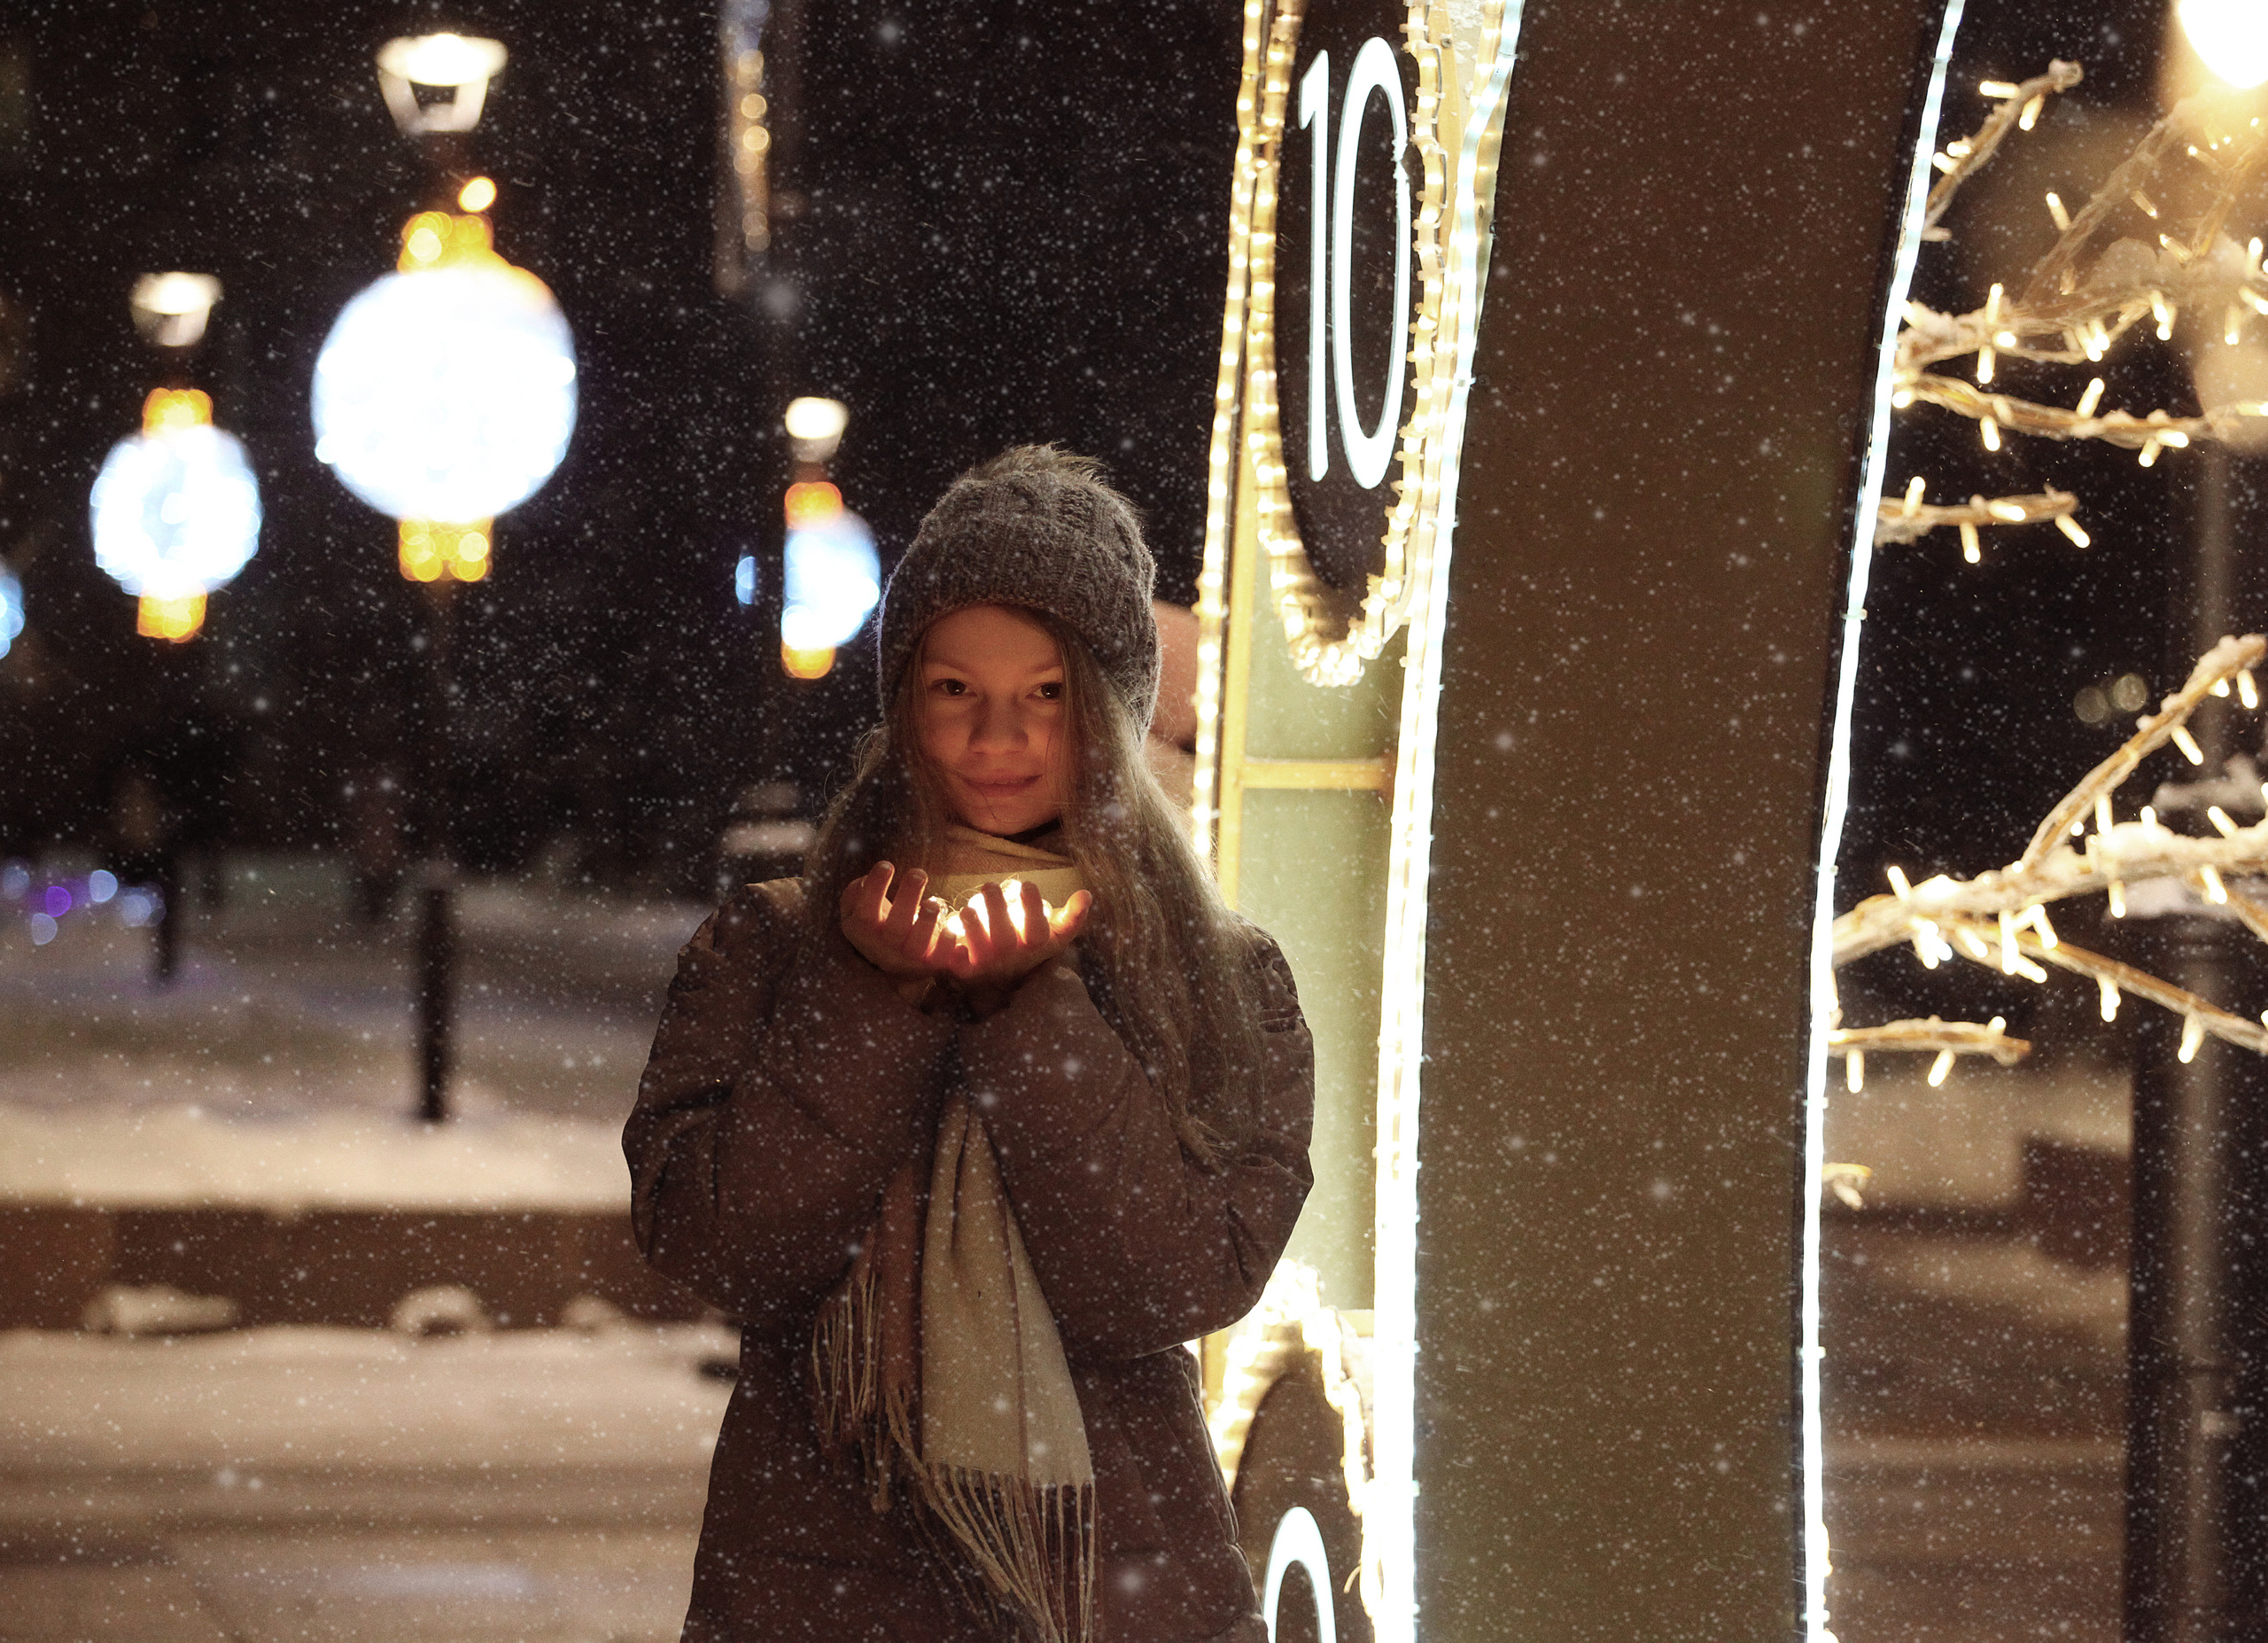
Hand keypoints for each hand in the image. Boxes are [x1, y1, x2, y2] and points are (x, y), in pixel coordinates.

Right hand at [838, 863, 950, 997]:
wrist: (896, 964)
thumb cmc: (878, 925)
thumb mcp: (858, 911)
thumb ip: (855, 894)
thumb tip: (863, 881)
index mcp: (863, 932)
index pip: (865, 912)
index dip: (875, 889)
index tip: (886, 865)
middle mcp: (884, 950)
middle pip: (895, 928)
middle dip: (907, 899)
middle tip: (918, 874)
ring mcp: (907, 961)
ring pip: (917, 945)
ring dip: (927, 922)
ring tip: (933, 902)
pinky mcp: (929, 967)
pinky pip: (938, 959)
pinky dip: (946, 946)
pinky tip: (952, 931)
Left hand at [941, 879, 1092, 1012]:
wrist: (1004, 978)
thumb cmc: (1030, 946)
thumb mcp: (1054, 934)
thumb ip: (1072, 917)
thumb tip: (1087, 894)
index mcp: (1033, 946)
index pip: (1036, 929)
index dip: (1032, 908)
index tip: (1027, 883)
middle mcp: (1011, 957)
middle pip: (1004, 937)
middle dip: (996, 910)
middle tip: (989, 885)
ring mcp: (988, 965)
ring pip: (980, 949)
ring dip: (973, 927)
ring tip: (967, 906)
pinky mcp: (965, 971)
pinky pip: (958, 966)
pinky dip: (953, 953)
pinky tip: (948, 933)